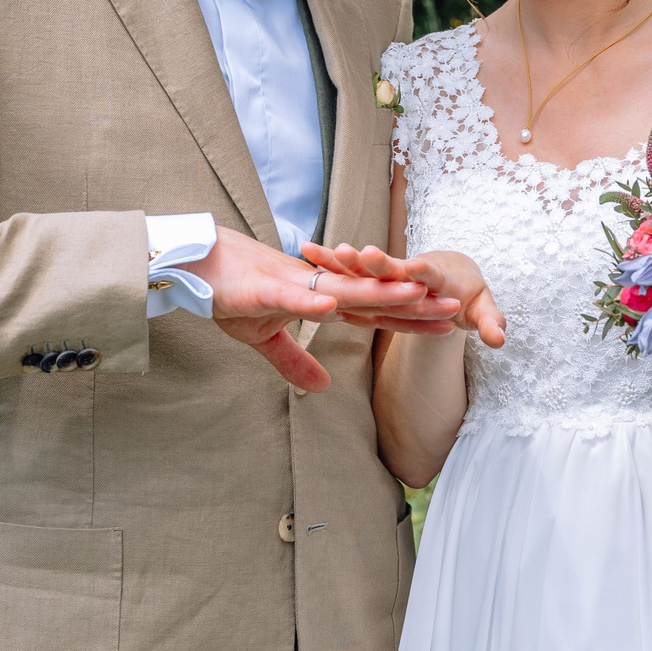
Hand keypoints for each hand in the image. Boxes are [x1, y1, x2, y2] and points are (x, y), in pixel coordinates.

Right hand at [190, 227, 454, 390]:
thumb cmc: (229, 294)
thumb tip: (321, 388)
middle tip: (458, 304)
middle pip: (372, 299)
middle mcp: (315, 290)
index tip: (450, 322)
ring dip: (378, 292)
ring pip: (343, 290)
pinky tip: (333, 305)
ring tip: (415, 292)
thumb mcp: (264, 337)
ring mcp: (291, 286)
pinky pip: (291, 297)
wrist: (194, 262)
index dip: (412, 318)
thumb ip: (294, 360)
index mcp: (319, 301)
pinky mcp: (262, 289)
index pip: (375, 313)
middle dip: (414, 302)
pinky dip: (311, 302)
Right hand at [300, 243, 505, 347]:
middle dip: (380, 262)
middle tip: (366, 253)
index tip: (414, 267)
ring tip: (331, 250)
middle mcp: (409, 271)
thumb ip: (491, 323)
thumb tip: (501, 340)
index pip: (429, 275)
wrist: (452, 272)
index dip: (422, 272)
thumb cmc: (467, 293)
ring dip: (349, 258)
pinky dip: (329, 259)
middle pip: (393, 267)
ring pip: (365, 265)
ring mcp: (387, 271)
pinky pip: (346, 267)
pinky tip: (307, 251)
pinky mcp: (370, 272)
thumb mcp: (483, 308)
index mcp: (437, 278)